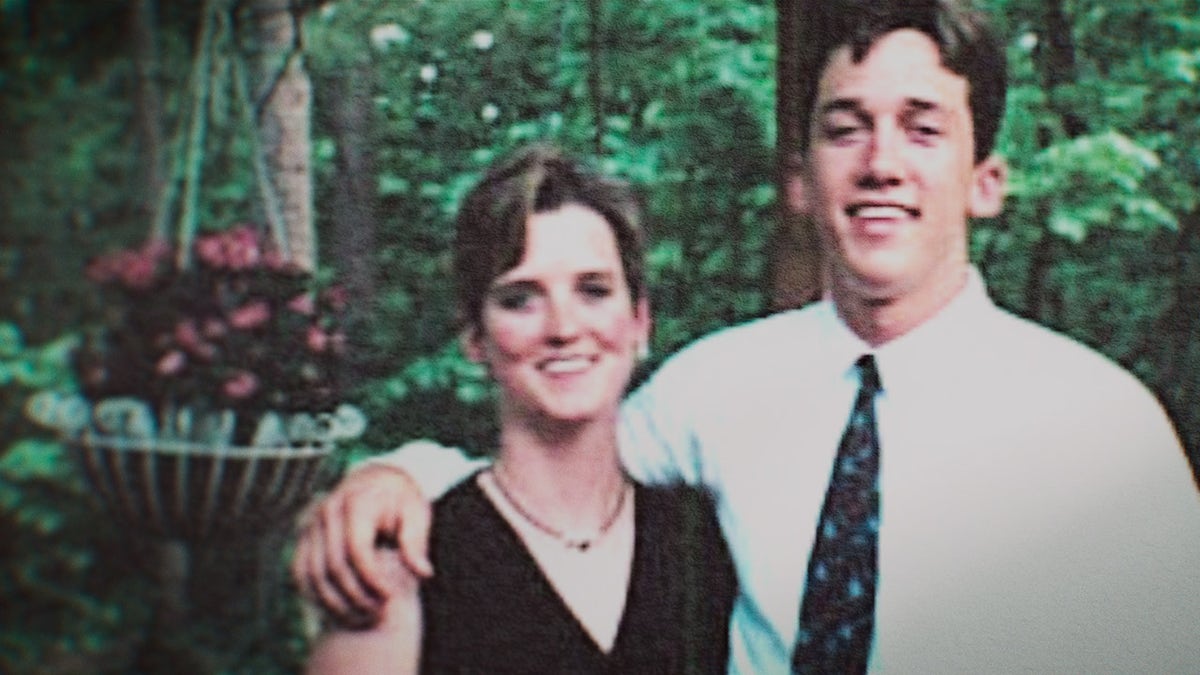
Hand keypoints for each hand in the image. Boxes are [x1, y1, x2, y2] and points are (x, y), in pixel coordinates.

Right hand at [293, 463, 434, 625]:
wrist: (377, 477)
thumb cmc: (402, 499)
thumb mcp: (417, 513)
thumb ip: (416, 543)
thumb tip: (423, 573)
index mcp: (357, 502)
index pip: (357, 550)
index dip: (372, 579)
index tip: (389, 597)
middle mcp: (328, 509)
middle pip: (333, 564)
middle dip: (355, 595)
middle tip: (377, 612)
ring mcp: (310, 521)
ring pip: (311, 572)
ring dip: (333, 601)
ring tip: (360, 616)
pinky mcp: (303, 533)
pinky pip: (300, 570)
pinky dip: (315, 593)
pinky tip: (339, 607)